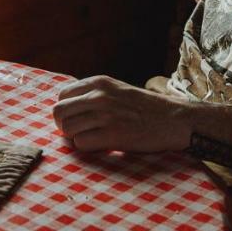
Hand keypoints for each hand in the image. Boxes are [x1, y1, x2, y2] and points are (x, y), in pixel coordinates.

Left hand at [52, 75, 192, 151]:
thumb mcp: (117, 90)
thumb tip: (68, 110)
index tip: (77, 119)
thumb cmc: (145, 108)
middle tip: (79, 132)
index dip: (66, 110)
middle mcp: (98, 96)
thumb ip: (94, 95)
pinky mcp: (112, 135)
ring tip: (93, 139)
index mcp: (99, 82)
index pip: (62, 95)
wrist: (173, 120)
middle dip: (64, 125)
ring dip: (76, 138)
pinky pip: (81, 144)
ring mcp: (104, 115)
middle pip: (59, 113)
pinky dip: (88, 148)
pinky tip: (102, 145)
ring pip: (67, 129)